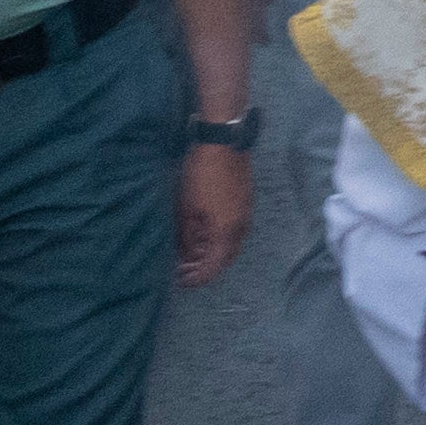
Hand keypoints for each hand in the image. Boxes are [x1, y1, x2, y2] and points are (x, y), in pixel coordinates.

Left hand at [175, 134, 249, 284]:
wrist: (223, 142)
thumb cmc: (201, 177)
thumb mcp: (187, 210)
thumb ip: (188, 239)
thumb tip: (187, 257)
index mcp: (226, 232)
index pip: (213, 267)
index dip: (197, 279)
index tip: (180, 282)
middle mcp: (241, 227)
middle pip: (226, 259)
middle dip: (206, 268)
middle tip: (184, 270)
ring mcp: (246, 214)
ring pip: (231, 244)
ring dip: (213, 253)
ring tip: (191, 253)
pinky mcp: (245, 202)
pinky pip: (234, 231)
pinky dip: (219, 239)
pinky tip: (204, 234)